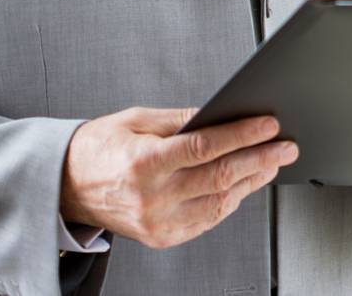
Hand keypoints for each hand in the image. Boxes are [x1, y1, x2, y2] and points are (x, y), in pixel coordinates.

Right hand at [60, 106, 296, 248]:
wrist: (66, 186)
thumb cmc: (98, 149)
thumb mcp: (136, 119)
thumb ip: (181, 119)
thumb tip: (220, 115)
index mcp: (144, 162)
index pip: (206, 147)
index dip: (242, 135)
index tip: (267, 125)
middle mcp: (152, 197)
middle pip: (220, 176)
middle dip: (260, 158)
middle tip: (285, 145)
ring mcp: (158, 222)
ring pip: (220, 202)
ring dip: (252, 181)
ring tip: (272, 162)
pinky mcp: (162, 237)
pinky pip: (208, 220)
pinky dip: (231, 202)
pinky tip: (244, 185)